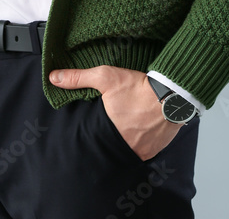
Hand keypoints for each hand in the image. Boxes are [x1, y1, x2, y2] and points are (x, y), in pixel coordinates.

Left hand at [49, 65, 182, 160]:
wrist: (173, 94)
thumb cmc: (140, 88)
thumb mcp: (106, 77)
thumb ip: (78, 78)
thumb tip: (54, 78)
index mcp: (109, 132)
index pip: (94, 137)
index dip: (94, 128)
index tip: (96, 120)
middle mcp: (125, 146)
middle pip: (111, 143)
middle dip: (110, 133)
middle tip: (114, 121)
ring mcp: (141, 151)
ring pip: (127, 148)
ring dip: (126, 138)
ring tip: (127, 123)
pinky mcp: (155, 151)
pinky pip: (143, 149)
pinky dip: (140, 140)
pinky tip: (141, 128)